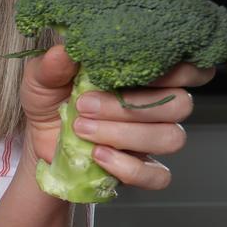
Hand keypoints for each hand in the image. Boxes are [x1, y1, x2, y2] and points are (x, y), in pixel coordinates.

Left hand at [21, 45, 209, 189]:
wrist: (39, 139)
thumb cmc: (51, 100)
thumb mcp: (42, 78)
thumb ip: (53, 65)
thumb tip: (64, 51)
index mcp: (141, 76)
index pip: (186, 70)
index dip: (179, 70)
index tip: (141, 71)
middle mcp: (156, 106)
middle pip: (179, 105)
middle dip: (130, 106)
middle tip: (83, 105)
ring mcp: (152, 139)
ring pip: (171, 138)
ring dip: (124, 134)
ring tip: (81, 129)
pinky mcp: (142, 169)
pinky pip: (157, 175)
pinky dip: (128, 167)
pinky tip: (98, 156)